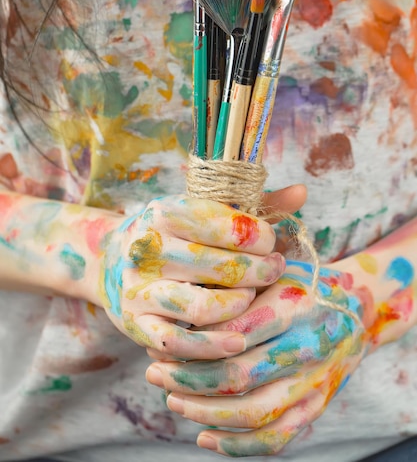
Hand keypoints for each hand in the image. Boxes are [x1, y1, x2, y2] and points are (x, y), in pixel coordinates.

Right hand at [99, 191, 302, 359]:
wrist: (111, 262)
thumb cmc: (175, 234)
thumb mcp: (206, 211)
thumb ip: (256, 203)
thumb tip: (303, 192)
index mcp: (165, 212)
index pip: (228, 225)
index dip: (261, 236)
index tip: (269, 242)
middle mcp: (148, 248)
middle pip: (223, 266)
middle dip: (260, 271)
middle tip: (274, 270)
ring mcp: (140, 288)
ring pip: (205, 307)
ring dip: (240, 305)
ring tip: (251, 296)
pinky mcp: (136, 324)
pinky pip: (181, 344)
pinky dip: (214, 346)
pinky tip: (237, 340)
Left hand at [146, 259, 369, 455]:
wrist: (355, 308)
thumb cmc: (299, 285)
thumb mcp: (269, 273)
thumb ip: (232, 289)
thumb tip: (175, 313)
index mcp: (291, 307)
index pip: (231, 333)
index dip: (189, 343)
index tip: (160, 342)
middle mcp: (305, 346)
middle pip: (237, 375)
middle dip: (186, 379)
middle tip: (155, 374)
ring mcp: (313, 381)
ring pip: (252, 412)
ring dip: (204, 412)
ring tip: (173, 402)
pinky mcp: (316, 406)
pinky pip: (276, 437)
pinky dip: (237, 446)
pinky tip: (205, 437)